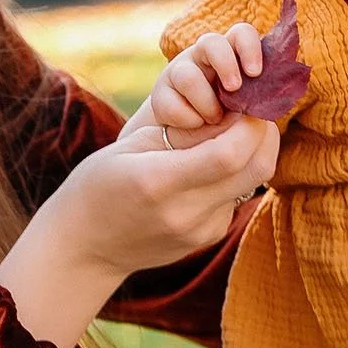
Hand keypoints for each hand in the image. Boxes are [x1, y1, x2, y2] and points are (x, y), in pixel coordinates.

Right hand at [0, 110, 277, 347]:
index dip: (249, 121)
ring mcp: (201, 230)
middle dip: (263, 132)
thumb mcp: (133, 145)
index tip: (245, 99)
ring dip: (253, 150)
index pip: (230, 152)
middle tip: (252, 108)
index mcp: (160, 182)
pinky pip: (237, 196)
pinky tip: (214, 161)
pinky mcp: (209, 237)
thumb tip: (234, 113)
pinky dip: (236, 172)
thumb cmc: (99, 185)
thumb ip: (186, 132)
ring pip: (253, 181)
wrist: (84, 247)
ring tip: (232, 129)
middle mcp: (187, 212)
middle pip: (257, 168)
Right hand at [147, 24, 265, 147]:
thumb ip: (252, 102)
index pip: (241, 34)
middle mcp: (203, 56)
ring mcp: (179, 72)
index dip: (249, 47)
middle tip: (234, 88)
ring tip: (214, 119)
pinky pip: (172, 105)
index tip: (255, 73)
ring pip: (188, 76)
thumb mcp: (245, 107)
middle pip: (211, 42)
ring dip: (206, 103)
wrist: (192, 137)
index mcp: (230, 54)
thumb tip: (252, 108)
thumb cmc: (229, 117)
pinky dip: (189, 120)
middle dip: (226, 65)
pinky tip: (196, 125)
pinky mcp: (160, 95)